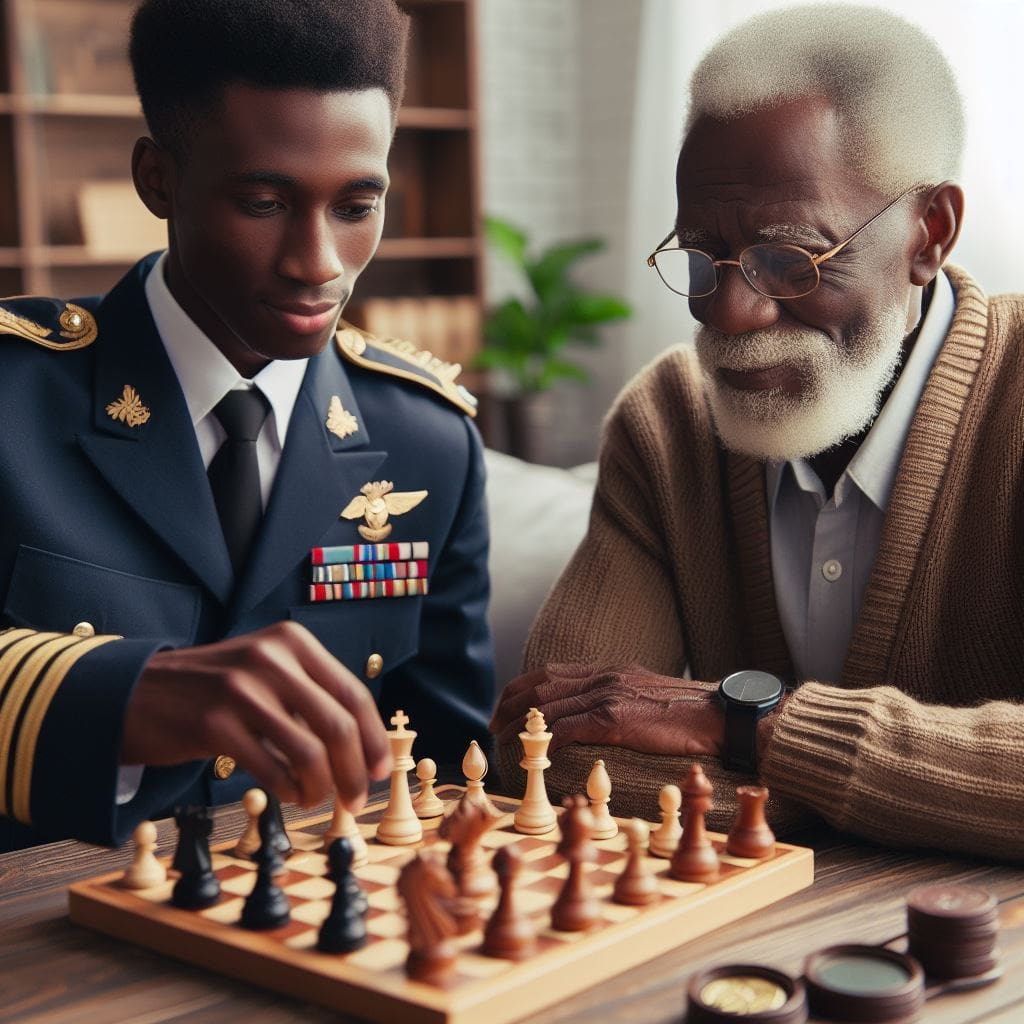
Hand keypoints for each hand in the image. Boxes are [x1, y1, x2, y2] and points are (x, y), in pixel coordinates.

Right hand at [121, 621, 391, 809]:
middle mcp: (271, 658)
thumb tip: (363, 746)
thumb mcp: (265, 669)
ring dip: (322, 787)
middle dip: (356, 771)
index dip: (374, 738)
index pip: (353, 694)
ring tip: (315, 797)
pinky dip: (289, 791)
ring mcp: (242, 689)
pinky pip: (272, 770)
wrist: (134, 692)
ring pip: (310, 753)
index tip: (381, 770)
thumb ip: (309, 694)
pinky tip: (288, 794)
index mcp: (292, 642)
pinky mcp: (215, 723)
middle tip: (356, 799)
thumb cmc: (212, 689)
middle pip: (338, 726)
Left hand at [490, 663, 724, 756]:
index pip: (549, 673)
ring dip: (521, 726)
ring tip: (504, 741)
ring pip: (548, 706)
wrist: (716, 715)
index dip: (520, 689)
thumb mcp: (642, 693)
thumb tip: (591, 715)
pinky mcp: (616, 719)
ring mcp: (608, 696)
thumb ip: (615, 697)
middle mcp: (602, 677)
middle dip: (510, 706)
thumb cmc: (685, 711)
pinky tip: (536, 753)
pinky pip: (570, 727)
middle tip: (494, 726)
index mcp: (607, 670)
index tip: (505, 706)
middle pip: (540, 687)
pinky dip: (548, 740)